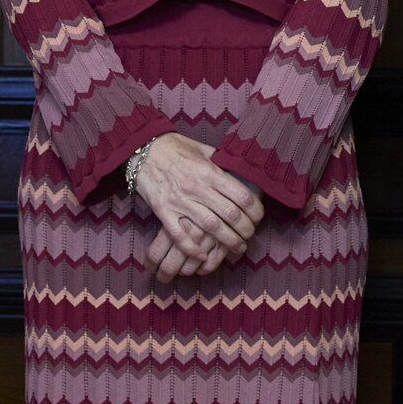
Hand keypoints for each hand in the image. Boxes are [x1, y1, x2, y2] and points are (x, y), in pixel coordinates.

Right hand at [131, 133, 264, 272]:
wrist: (143, 149)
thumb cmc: (176, 148)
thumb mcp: (203, 149)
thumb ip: (222, 161)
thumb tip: (241, 169)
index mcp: (211, 172)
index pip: (242, 195)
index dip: (255, 210)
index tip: (259, 218)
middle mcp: (198, 188)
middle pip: (230, 214)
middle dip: (245, 229)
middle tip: (251, 236)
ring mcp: (180, 201)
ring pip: (210, 227)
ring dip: (227, 241)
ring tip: (238, 248)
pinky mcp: (163, 211)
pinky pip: (179, 234)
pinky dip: (192, 248)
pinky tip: (204, 256)